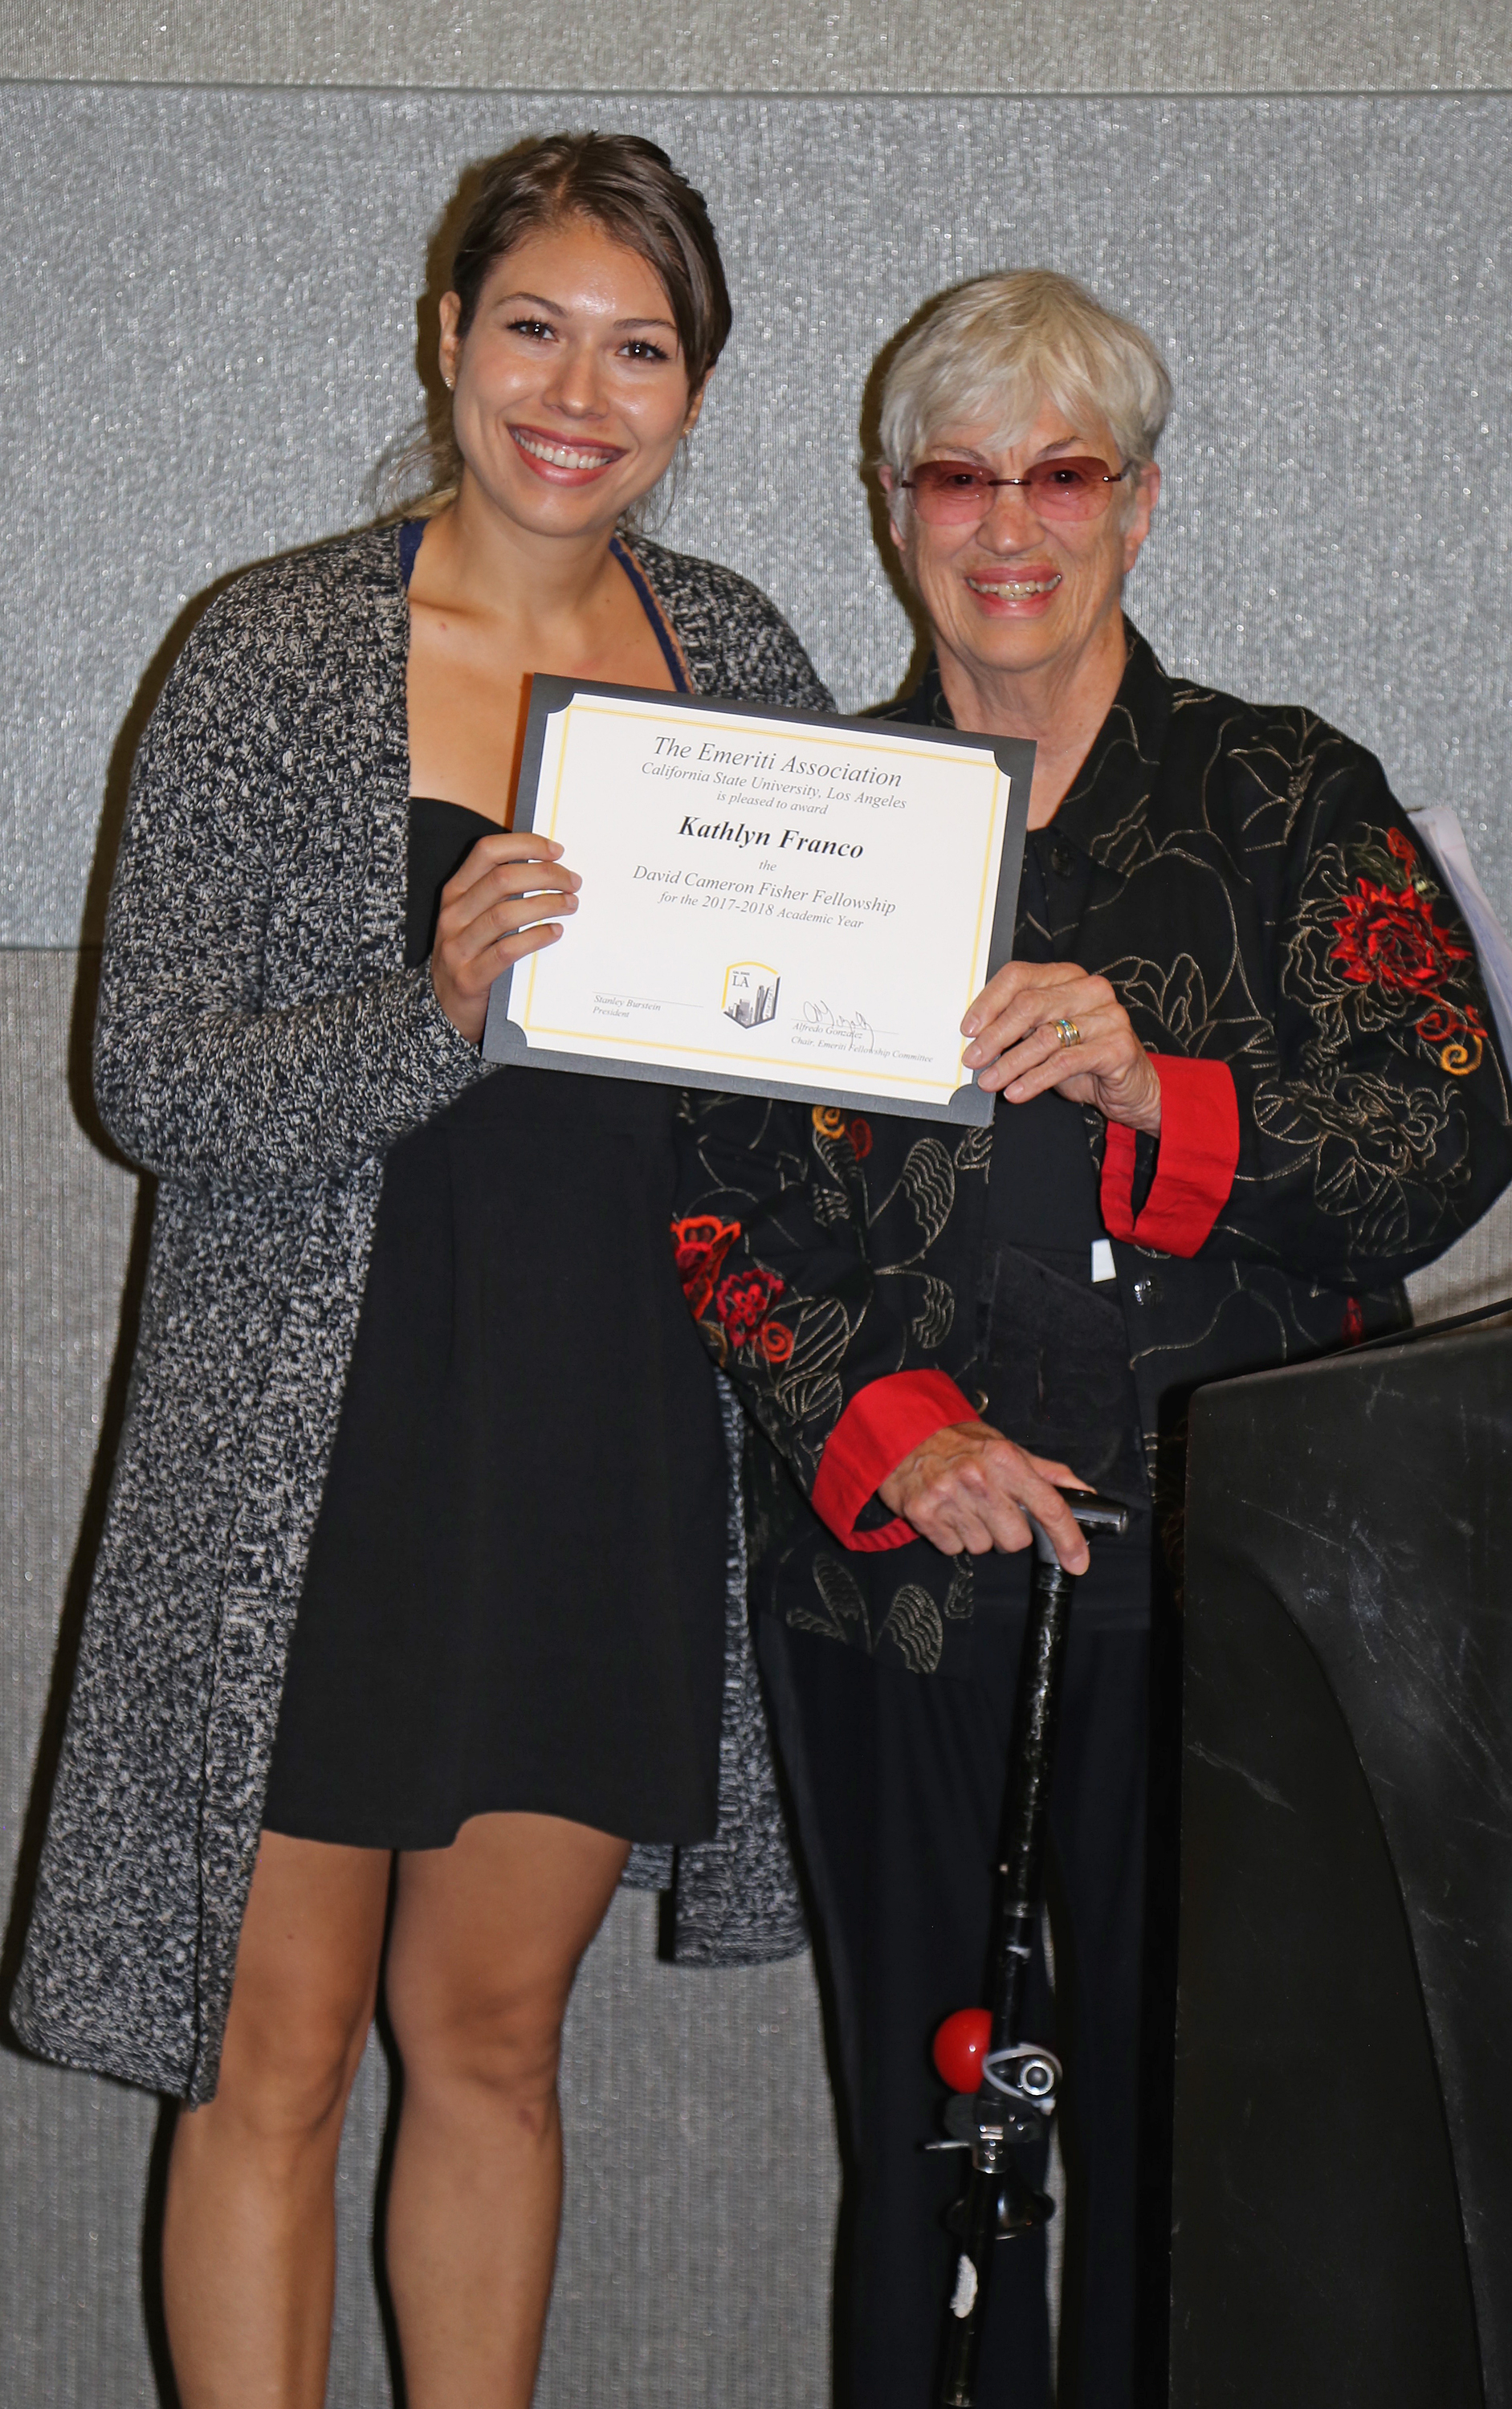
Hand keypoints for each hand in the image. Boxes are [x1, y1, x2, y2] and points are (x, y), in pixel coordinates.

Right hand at [431, 831, 580, 1045]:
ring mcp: (458, 947)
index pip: (487, 852)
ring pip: (506, 913)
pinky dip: (536, 938)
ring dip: (546, 904)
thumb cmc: (470, 955)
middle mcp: (453, 915)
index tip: (557, 850)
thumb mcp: (474, 918)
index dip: (525, 845)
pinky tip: (556, 932)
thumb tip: (548, 868)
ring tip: (571, 905)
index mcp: (455, 892)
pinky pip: (507, 951)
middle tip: (573, 882)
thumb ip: (499, 894)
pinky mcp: (470, 977)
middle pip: (502, 879)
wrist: (444, 1008)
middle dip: (545, 875)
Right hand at [877, 1420, 1090, 1571]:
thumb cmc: (959, 1442)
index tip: (1078, 1561)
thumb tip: (1084, 1491)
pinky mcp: (923, 1514)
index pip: (1048, 1506)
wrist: (903, 1434)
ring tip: (966, 1507)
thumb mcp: (1005, 1447)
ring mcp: (948, 1498)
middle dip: (1010, 1532)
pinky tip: (948, 1513)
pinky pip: (954, 1549)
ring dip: (979, 1534)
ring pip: (984, 1547)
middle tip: (994, 1510)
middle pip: (1016, 1539)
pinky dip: (953, 1537)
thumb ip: (1046, 1472)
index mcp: (1004, 1459)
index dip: (1069, 1539)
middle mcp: (977, 1478)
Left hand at [960, 959, 1161, 1134]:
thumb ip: (1018, 1028)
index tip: (967, 1029)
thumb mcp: (1045, 1036)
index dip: (988, 1002)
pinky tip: (1017, 1092)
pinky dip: (1035, 1079)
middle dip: (994, 1036)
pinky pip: (1065, 1062)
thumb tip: (974, 1039)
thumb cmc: (1082, 1058)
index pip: (1019, 976)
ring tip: (989, 1082)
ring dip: (1010, 1063)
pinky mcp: (1118, 1046)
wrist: (1130, 1086)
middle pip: (1029, 1005)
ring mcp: (1108, 1016)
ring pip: (1045, 1037)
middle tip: (972, 1060)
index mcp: (1067, 977)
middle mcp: (1090, 990)